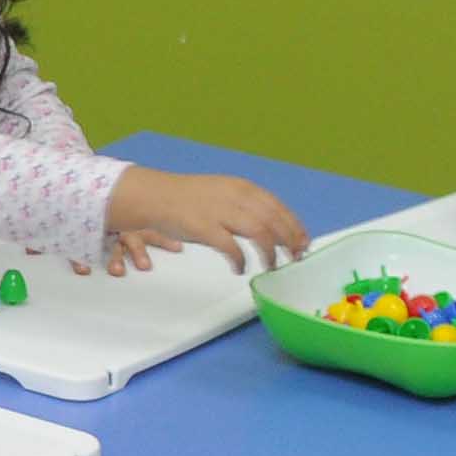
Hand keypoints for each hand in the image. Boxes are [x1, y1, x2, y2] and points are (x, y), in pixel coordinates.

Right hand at [101, 168, 309, 275]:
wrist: (153, 196)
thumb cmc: (186, 198)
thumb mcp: (222, 193)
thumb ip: (245, 206)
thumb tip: (270, 226)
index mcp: (242, 188)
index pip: (278, 207)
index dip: (294, 226)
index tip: (303, 241)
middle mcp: (235, 196)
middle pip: (274, 220)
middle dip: (289, 241)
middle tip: (295, 257)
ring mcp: (220, 211)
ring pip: (259, 233)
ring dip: (270, 252)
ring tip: (271, 266)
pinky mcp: (204, 227)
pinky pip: (231, 247)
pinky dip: (240, 260)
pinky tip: (240, 268)